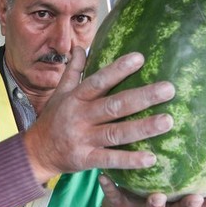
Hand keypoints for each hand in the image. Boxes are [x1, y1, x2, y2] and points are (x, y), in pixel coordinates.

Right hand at [23, 46, 174, 183]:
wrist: (36, 152)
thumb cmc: (53, 119)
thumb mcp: (60, 92)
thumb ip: (73, 70)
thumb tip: (79, 46)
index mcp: (76, 98)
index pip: (98, 81)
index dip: (118, 70)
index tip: (140, 58)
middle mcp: (80, 117)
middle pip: (114, 106)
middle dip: (142, 97)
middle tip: (169, 89)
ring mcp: (83, 139)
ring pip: (116, 132)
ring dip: (143, 127)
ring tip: (167, 121)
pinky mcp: (86, 160)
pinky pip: (110, 159)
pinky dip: (130, 160)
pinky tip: (151, 158)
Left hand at [96, 174, 205, 206]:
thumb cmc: (148, 187)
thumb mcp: (166, 180)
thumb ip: (181, 167)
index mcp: (173, 203)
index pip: (196, 203)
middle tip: (194, 198)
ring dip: (153, 205)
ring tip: (156, 196)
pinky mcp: (116, 204)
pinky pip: (112, 195)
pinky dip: (109, 187)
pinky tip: (103, 177)